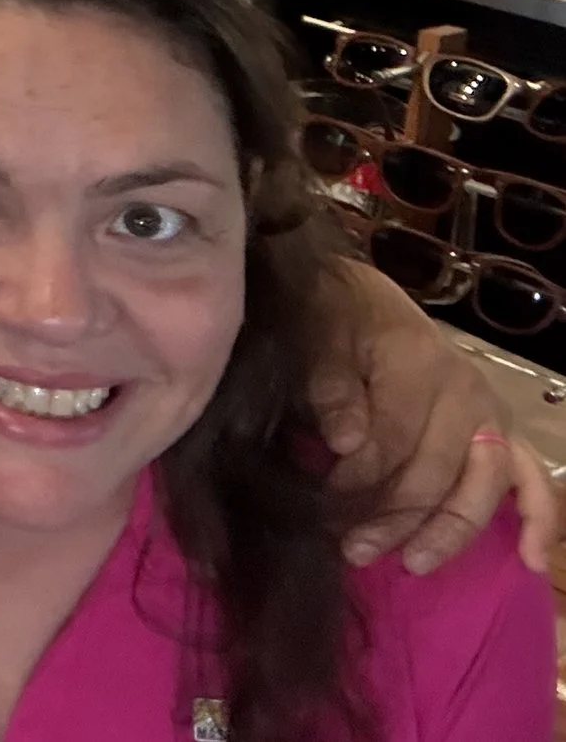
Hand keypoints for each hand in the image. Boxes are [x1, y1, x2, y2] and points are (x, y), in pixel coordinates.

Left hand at [312, 257, 558, 573]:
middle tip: (353, 551)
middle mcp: (468, 393)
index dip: (358, 479)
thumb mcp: (321, 341)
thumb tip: (345, 443)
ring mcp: (492, 414)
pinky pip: (533, 480)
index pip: (394, 440)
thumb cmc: (338, 320)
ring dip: (448, 531)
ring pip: (483, 486)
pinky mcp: (505, 431)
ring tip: (413, 563)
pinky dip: (538, 521)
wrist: (364, 295)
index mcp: (421, 365)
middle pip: (438, 471)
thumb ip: (333, 390)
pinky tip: (529, 561)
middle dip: (394, 518)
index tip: (324, 505)